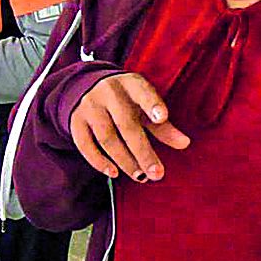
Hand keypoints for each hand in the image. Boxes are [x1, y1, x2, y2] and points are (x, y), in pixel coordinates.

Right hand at [69, 71, 190, 181]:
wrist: (85, 87)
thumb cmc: (125, 100)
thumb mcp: (143, 106)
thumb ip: (162, 125)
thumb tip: (185, 144)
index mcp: (131, 84)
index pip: (143, 93)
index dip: (153, 105)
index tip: (163, 117)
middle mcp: (109, 92)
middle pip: (126, 125)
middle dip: (143, 152)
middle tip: (156, 174)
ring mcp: (90, 107)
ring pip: (107, 138)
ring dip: (124, 161)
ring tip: (140, 177)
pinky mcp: (76, 121)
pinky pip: (86, 145)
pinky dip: (99, 162)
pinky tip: (113, 173)